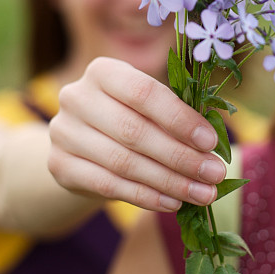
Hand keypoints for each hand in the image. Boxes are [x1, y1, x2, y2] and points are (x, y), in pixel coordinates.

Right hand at [48, 57, 226, 211]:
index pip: (143, 92)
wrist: (82, 146)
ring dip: (169, 181)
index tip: (211, 142)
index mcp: (103, 71)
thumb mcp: (149, 107)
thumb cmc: (129, 117)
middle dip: (181, 156)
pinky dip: (145, 196)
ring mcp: (63, 132)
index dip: (179, 118)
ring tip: (202, 193)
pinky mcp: (60, 165)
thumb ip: (177, 117)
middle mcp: (76, 96)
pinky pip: (108, 185)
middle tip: (214, 174)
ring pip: (123, 162)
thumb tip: (213, 145)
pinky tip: (173, 202)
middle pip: (134, 131)